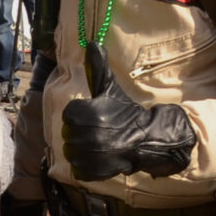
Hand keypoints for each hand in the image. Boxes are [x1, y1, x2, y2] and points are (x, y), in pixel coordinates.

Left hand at [62, 77, 197, 181]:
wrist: (148, 138)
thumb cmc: (125, 111)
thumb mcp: (110, 88)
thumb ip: (98, 67)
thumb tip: (92, 43)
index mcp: (89, 112)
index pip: (69, 114)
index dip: (79, 114)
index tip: (93, 114)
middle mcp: (89, 134)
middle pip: (67, 133)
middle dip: (79, 131)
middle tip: (97, 130)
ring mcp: (92, 155)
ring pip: (70, 152)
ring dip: (80, 149)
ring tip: (97, 143)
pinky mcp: (95, 171)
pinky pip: (78, 169)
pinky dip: (85, 166)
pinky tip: (98, 157)